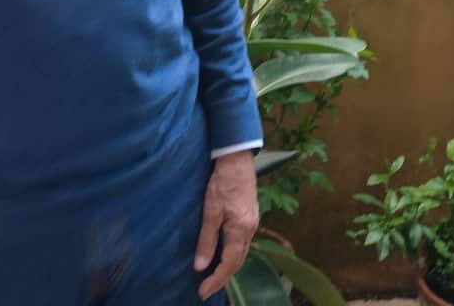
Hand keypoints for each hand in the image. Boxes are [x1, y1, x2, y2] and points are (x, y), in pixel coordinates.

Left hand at [194, 150, 258, 300]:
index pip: (229, 263)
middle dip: (223, 278)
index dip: (216, 280)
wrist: (237, 161)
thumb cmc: (223, 183)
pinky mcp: (250, 216)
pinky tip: (223, 255)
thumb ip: (206, 239)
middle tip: (205, 289)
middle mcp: (251, 229)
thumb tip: (200, 266)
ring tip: (213, 277)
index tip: (202, 292)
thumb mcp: (210, 211)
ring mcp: (253, 222)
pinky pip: (243, 242)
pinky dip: (232, 254)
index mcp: (241, 229)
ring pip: (242, 253)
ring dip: (228, 267)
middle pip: (239, 261)